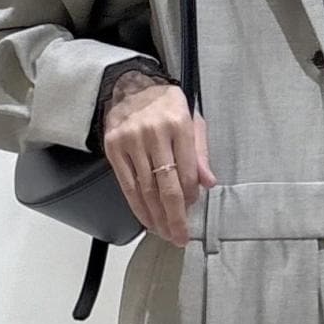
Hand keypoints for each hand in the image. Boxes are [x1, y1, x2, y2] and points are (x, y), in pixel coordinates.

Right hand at [102, 76, 215, 245]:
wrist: (130, 86)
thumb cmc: (166, 105)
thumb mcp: (192, 120)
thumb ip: (200, 153)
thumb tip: (209, 183)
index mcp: (178, 124)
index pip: (187, 172)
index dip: (190, 197)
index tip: (192, 211)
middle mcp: (153, 133)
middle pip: (166, 186)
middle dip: (174, 217)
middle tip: (179, 237)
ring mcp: (131, 141)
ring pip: (145, 190)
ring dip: (156, 217)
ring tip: (164, 233)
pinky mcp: (114, 148)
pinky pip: (127, 185)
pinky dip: (137, 206)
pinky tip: (146, 219)